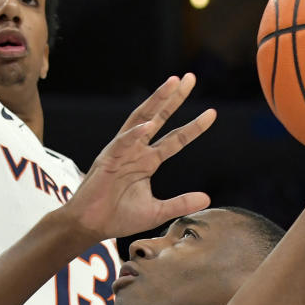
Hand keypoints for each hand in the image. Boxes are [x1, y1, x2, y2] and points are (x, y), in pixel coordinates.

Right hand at [65, 74, 215, 240]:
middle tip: (190, 78)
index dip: (194, 127)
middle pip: (159, 118)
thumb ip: (180, 203)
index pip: (175, 140)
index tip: (212, 113)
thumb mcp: (157, 212)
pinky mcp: (108, 160)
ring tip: (172, 83)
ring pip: (140, 119)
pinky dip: (135, 134)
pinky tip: (150, 125)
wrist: (91, 227)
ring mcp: (121, 152)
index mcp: (147, 161)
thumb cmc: (119, 218)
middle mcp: (136, 151)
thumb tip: (207, 198)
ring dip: (156, 101)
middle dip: (174, 98)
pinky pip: (122, 143)